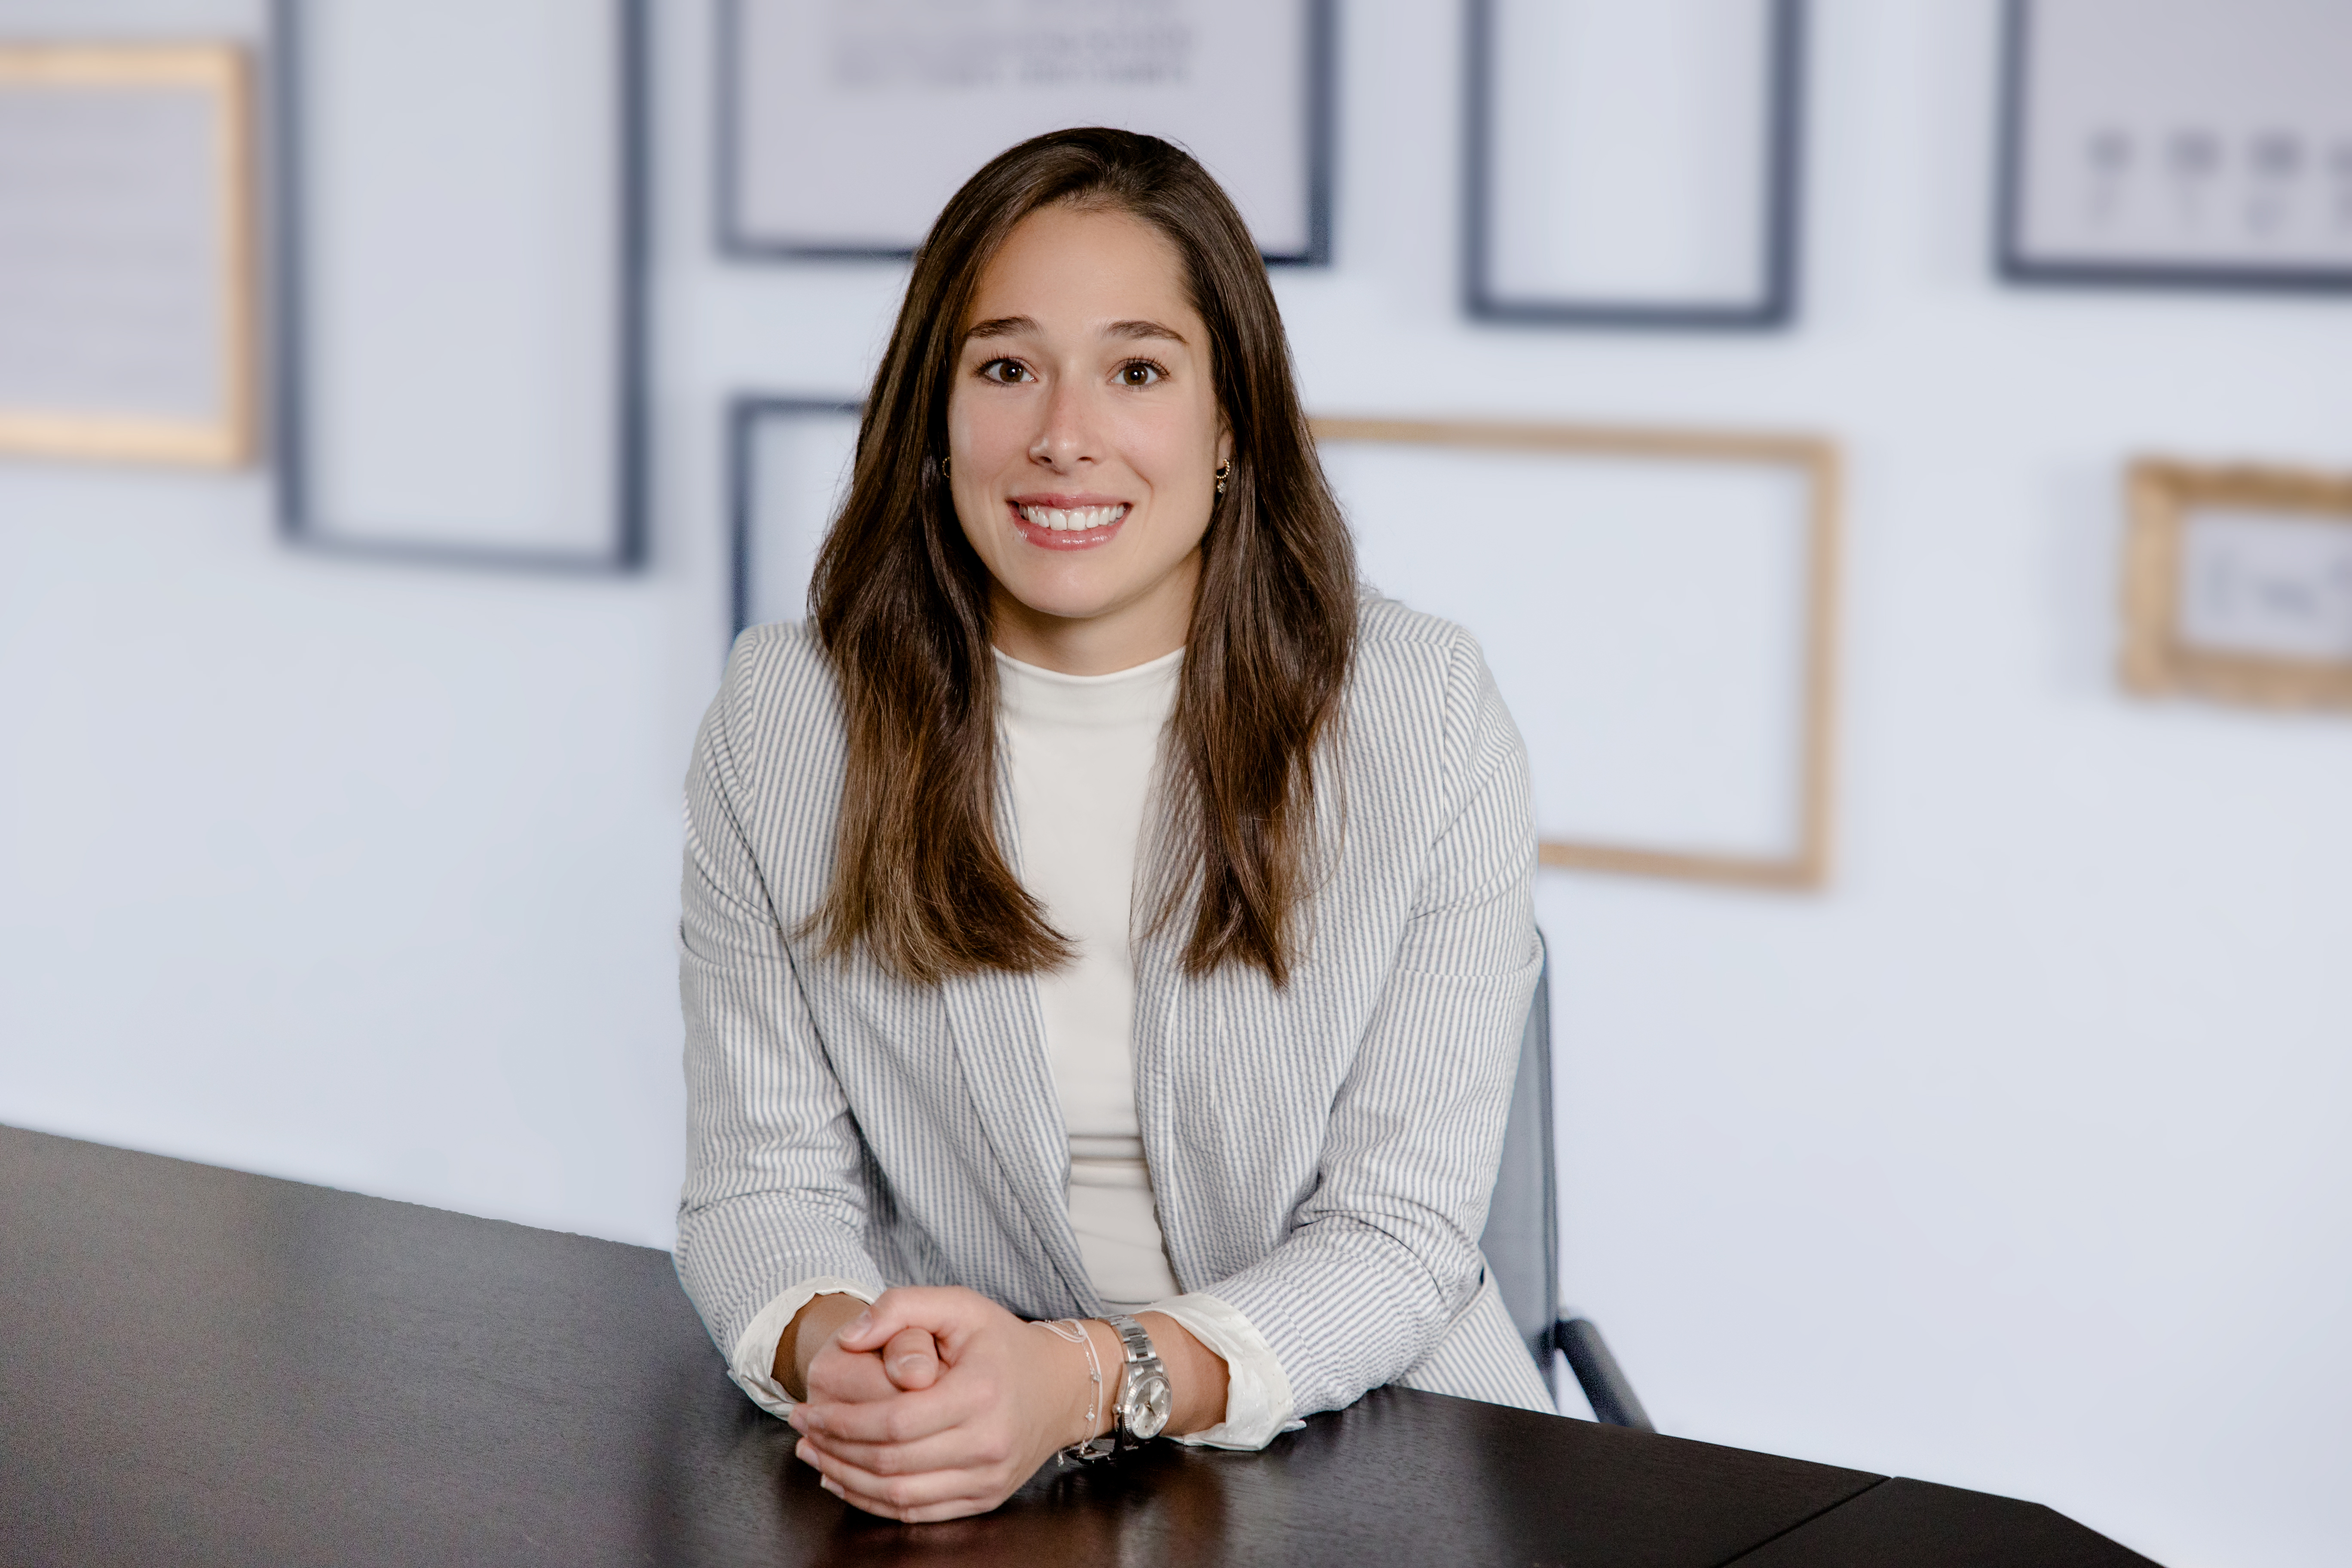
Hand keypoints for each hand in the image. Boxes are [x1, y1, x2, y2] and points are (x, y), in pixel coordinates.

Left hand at [789, 1286, 1098, 1522]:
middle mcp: (988, 1443)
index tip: (807, 1409)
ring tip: (814, 1454)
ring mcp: (988, 1478)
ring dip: (846, 1479)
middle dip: (835, 1449)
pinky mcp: (985, 1499)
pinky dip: (874, 1503)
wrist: (1060, 1387)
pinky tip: (846, 1479)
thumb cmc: (1002, 1343)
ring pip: (899, 1497)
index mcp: (980, 1393)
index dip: (842, 1421)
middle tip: (801, 1429)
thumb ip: (902, 1306)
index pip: (895, 1422)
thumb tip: (850, 1337)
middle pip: (892, 1463)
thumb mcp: (960, 1304)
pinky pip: (918, 1513)